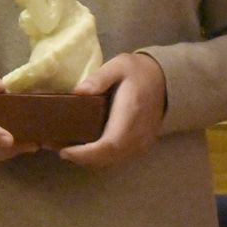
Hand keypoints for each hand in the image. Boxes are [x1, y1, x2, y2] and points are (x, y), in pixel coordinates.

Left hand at [59, 53, 166, 167]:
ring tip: (70, 150)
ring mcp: (142, 143)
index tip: (64, 151)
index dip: (86, 153)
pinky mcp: (141, 146)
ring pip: (113, 161)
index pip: (109, 145)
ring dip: (91, 160)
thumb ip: (99, 77)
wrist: (166, 81)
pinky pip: (119, 159)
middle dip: (82, 158)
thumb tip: (79, 91)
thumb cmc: (139, 72)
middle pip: (108, 158)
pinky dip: (101, 158)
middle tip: (60, 149)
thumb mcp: (119, 65)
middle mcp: (138, 135)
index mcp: (131, 115)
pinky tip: (87, 150)